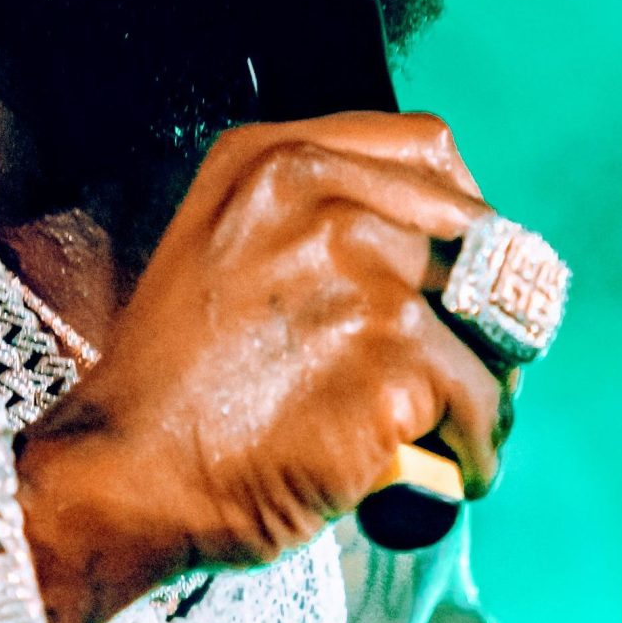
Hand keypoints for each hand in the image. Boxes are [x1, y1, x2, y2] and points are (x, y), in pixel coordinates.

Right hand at [24, 113, 510, 580]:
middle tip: (480, 364)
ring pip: (490, 324)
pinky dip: (477, 447)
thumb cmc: (176, 387)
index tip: (466, 269)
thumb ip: (313, 220)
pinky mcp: (391, 359)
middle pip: (475, 234)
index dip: (465, 214)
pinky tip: (451, 470)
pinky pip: (482, 401)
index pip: (427, 147)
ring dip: (492, 386)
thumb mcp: (219, 250)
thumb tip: (439, 248)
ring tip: (465, 432)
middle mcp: (321, 198)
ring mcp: (361, 275)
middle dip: (490, 308)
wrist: (129, 474)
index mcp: (275, 160)